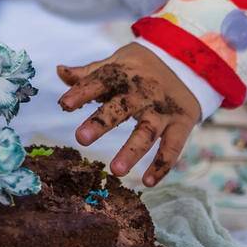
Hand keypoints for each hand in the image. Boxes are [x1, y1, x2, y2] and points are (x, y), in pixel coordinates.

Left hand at [57, 43, 200, 186]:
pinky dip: (162, 166)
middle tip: (81, 138)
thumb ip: (89, 74)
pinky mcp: (181, 124)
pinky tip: (148, 183)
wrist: (186, 64)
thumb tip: (59, 71)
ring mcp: (163, 109)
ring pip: (147, 131)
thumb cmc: (140, 69)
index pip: (99, 82)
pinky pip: (172, 147)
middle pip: (122, 107)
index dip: (82, 92)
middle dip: (102, 122)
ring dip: (132, 151)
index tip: (64, 105)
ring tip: (115, 171)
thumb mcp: (117, 64)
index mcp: (124, 74)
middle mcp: (143, 91)